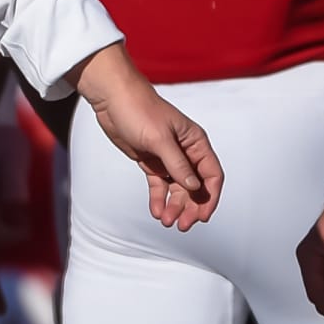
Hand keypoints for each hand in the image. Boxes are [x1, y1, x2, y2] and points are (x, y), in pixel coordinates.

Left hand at [74, 45, 221, 230]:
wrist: (112, 99)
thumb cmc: (139, 110)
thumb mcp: (159, 138)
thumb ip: (177, 164)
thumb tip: (194, 187)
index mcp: (195, 142)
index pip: (211, 174)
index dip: (210, 197)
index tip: (203, 216)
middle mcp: (185, 151)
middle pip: (195, 187)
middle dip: (190, 207)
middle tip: (181, 224)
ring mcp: (167, 157)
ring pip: (177, 189)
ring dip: (174, 206)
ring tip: (166, 221)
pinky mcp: (151, 161)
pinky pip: (159, 185)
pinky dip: (159, 199)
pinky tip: (156, 211)